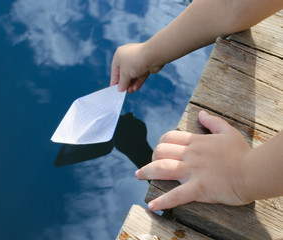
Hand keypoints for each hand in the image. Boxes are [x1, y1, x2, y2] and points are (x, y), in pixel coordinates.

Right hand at [110, 43, 162, 92]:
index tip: (113, 89)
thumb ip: (122, 82)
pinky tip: (135, 89)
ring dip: (131, 84)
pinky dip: (138, 82)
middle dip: (124, 83)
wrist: (153, 56)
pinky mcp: (146, 65)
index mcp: (119, 55)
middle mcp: (128, 56)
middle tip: (123, 92)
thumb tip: (120, 90)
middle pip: (124, 72)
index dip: (114, 80)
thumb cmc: (135, 61)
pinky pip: (140, 75)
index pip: (115, 69)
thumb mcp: (125, 74)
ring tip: (129, 91)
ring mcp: (138, 60)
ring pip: (133, 75)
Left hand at [135, 110, 252, 209]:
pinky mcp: (198, 189)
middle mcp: (190, 155)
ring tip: (138, 175)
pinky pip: (176, 195)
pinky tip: (152, 205)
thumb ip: (212, 121)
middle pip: (161, 151)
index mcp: (196, 141)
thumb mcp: (228, 131)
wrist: (253, 171)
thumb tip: (201, 113)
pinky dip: (162, 201)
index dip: (160, 143)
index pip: (169, 137)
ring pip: (162, 169)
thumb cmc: (241, 152)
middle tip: (151, 164)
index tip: (159, 150)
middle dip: (152, 157)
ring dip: (147, 172)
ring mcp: (192, 171)